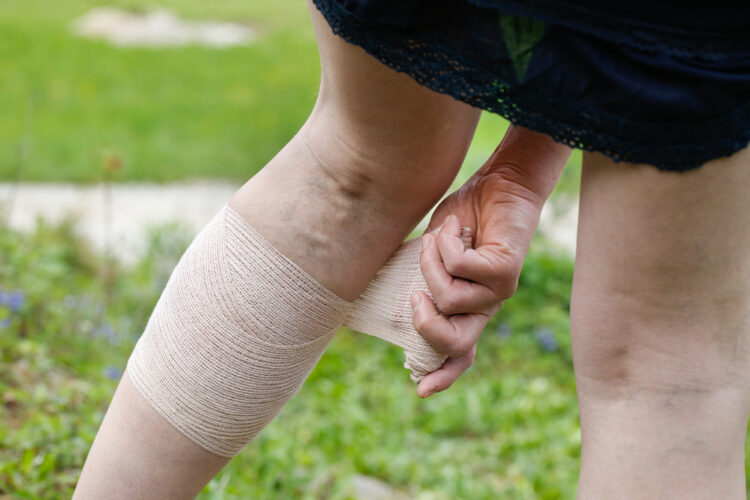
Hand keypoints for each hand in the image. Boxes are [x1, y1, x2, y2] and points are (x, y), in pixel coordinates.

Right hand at [412, 125, 571, 396]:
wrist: (501, 182)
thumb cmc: (465, 217)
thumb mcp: (435, 253)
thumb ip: (424, 277)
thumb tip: (402, 298)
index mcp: (468, 306)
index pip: (460, 352)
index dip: (442, 374)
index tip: (420, 391)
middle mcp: (486, 306)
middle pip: (456, 344)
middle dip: (425, 324)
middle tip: (415, 295)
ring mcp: (499, 291)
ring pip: (449, 298)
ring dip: (432, 262)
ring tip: (442, 236)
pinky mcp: (507, 271)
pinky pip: (461, 268)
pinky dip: (448, 242)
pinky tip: (459, 225)